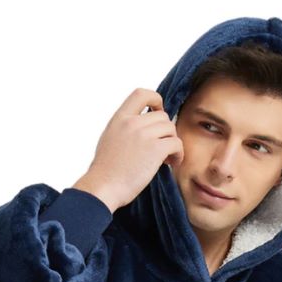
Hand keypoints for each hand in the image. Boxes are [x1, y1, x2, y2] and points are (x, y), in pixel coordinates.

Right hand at [72, 88, 183, 211]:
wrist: (103, 187)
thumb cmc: (105, 172)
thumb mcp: (109, 139)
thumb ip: (124, 129)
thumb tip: (142, 130)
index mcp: (119, 118)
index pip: (142, 94)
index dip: (155, 100)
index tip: (157, 114)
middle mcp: (132, 123)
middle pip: (162, 116)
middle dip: (166, 131)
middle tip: (162, 148)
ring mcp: (144, 135)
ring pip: (171, 128)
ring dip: (172, 143)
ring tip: (167, 158)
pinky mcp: (155, 150)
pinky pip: (177, 144)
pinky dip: (178, 154)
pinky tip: (172, 163)